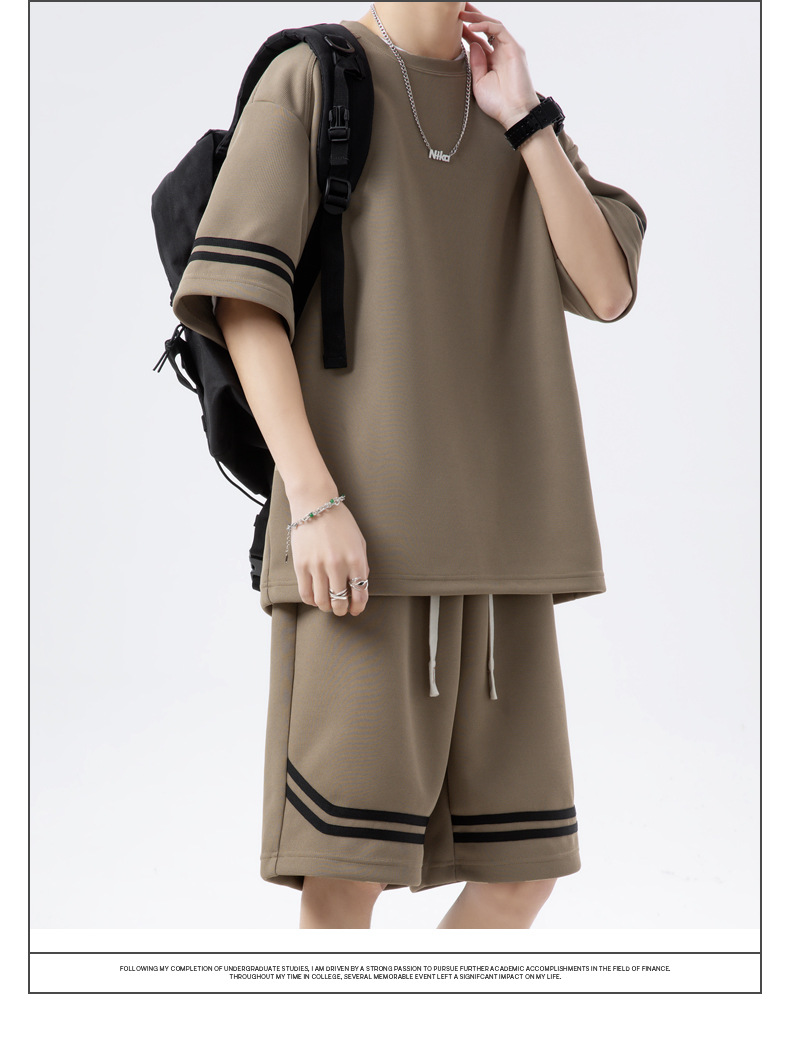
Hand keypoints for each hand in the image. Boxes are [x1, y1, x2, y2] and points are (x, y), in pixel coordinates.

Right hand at [287, 488, 369, 616]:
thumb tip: (360, 584)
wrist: (315, 505)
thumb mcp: (359, 540)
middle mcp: (337, 566)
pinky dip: (311, 601)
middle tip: (341, 609)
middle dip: (342, 610)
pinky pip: (305, 593)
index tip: (356, 609)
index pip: (360, 594)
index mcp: (355, 559)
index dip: (358, 607)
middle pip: (339, 601)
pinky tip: (315, 597)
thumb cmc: (339, 521)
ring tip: (328, 604)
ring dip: (327, 607)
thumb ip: (362, 563)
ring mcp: (317, 566)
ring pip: (322, 601)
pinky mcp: (301, 565)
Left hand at [458, 2, 540, 127]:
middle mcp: (501, 51)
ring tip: (461, 13)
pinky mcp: (514, 48)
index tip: (452, 25)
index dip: (466, 30)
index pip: (478, 39)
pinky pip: (499, 29)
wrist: (514, 113)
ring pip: (492, 24)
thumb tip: (472, 44)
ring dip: (476, 17)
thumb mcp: (479, 82)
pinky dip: (485, 25)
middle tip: (457, 8)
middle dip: (471, 16)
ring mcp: (508, 48)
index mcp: (492, 60)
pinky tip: (470, 26)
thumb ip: (475, 63)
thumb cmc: (497, 103)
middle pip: (486, 27)